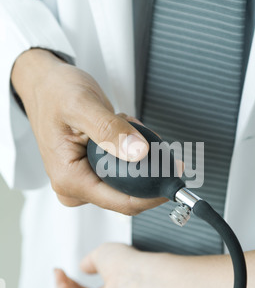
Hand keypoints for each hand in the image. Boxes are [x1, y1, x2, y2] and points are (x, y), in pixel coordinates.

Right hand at [11, 49, 166, 214]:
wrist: (45, 84)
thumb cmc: (56, 92)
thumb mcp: (82, 105)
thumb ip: (111, 131)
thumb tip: (139, 154)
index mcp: (70, 179)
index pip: (122, 203)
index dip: (154, 193)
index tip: (176, 175)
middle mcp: (75, 187)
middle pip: (127, 193)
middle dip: (145, 165)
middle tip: (141, 130)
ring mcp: (84, 181)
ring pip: (128, 180)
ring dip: (137, 154)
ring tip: (125, 124)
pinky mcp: (91, 172)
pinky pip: (122, 170)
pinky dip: (130, 150)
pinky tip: (122, 129)